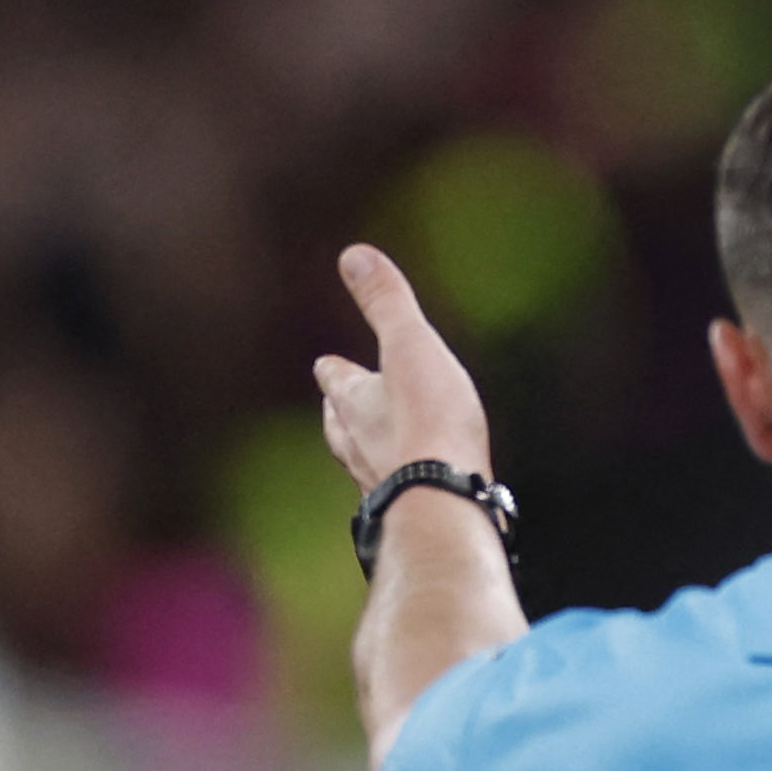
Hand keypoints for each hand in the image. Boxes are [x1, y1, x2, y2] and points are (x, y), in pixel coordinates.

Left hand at [312, 244, 491, 492]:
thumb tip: (355, 255)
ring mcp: (377, 483)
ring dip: (364, 450)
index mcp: (353, 402)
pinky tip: (409, 488)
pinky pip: (394, 493)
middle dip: (340, 413)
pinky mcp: (405, 515)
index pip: (335, 379)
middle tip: (339, 406)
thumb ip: (386, 303)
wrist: (443, 504)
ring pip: (361, 462)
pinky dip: (397, 484)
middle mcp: (356, 445)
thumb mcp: (410, 347)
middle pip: (338, 426)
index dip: (334, 370)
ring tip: (369, 446)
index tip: (329, 364)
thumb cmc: (428, 423)